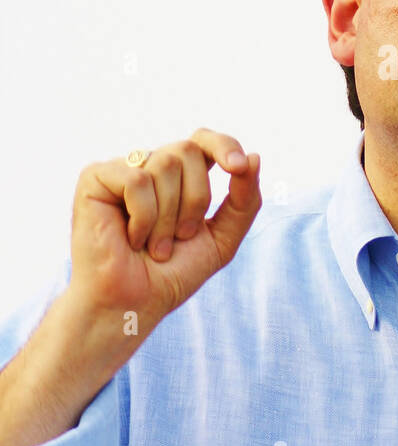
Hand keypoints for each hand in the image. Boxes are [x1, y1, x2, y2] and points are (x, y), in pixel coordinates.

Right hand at [68, 128, 261, 355]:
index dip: (224, 146)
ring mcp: (122, 170)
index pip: (204, 141)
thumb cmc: (172, 275)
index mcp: (180, 177)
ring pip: (165, 164)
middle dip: (195, 199)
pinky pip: (137, 180)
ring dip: (168, 216)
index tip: (239, 167)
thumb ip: (244, 201)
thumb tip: (254, 157)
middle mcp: (151, 167)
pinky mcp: (95, 178)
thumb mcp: (222, 238)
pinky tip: (131, 238)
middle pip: (188, 151)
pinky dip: (144, 216)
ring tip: (154, 246)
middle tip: (180, 237)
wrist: (134, 304)